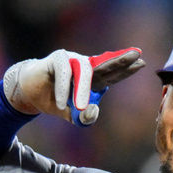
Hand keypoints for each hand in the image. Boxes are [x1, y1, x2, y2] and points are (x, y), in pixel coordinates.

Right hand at [2, 48, 145, 124]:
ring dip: (82, 90)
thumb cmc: (55, 101)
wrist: (30, 95)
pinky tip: (62, 103)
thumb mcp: (72, 115)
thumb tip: (91, 111)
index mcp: (93, 79)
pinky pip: (64, 73)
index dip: (126, 69)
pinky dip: (63, 89)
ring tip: (80, 108)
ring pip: (83, 71)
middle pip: (105, 63)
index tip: (142, 62)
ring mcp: (71, 61)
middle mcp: (85, 66)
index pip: (113, 74)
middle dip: (121, 59)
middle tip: (136, 55)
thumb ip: (85, 118)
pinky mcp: (56, 60)